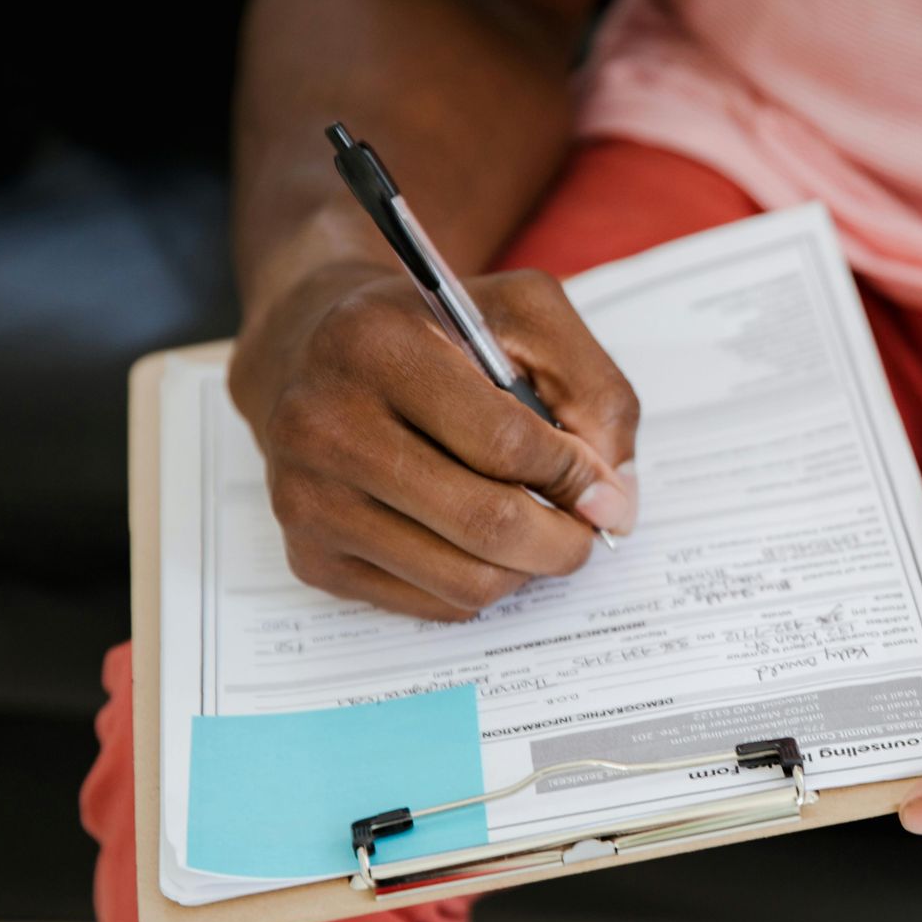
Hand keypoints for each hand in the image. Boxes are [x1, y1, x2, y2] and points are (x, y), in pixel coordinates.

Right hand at [229, 263, 639, 621]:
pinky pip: (431, 605)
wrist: (314, 353)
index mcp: (377, 345)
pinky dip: (479, 584)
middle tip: (586, 530)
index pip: (505, 444)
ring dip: (526, 569)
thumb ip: (593, 389)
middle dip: (564, 540)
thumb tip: (613, 499)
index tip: (605, 488)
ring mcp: (308, 498)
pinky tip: (477, 540)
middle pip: (486, 523)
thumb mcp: (525, 317)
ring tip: (536, 530)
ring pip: (464, 581)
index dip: (576, 477)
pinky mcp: (309, 555)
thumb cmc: (435, 336)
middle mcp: (325, 424)